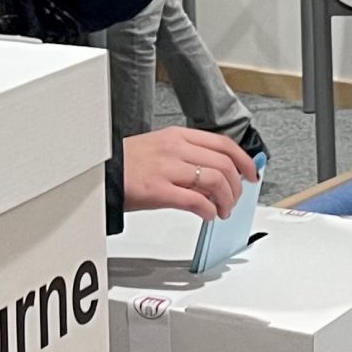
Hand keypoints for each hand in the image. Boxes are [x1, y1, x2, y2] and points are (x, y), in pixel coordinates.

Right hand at [122, 127, 259, 221]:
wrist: (99, 173)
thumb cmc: (126, 164)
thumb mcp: (159, 148)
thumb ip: (187, 156)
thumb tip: (214, 172)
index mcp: (177, 136)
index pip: (223, 144)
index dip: (244, 160)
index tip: (252, 173)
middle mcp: (175, 149)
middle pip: (224, 164)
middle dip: (237, 186)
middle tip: (234, 199)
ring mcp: (167, 169)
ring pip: (215, 181)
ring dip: (226, 200)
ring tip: (222, 210)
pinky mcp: (158, 190)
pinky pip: (195, 201)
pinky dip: (209, 210)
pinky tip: (207, 215)